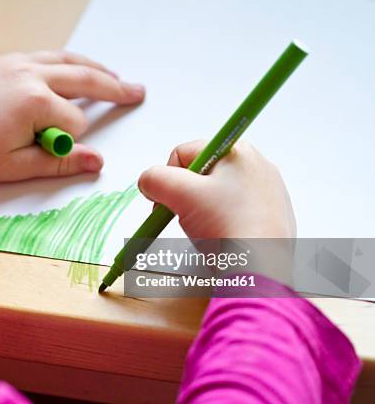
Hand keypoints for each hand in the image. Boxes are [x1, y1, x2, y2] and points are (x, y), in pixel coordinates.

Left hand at [0, 51, 144, 183]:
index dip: (72, 141)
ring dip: (94, 68)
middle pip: (84, 78)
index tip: (57, 152)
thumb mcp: (13, 167)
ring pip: (67, 60)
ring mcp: (15, 63)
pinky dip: (67, 61)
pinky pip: (46, 55)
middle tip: (136, 91)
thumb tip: (97, 161)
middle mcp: (28, 75)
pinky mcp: (4, 60)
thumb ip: (59, 162)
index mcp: (34, 102)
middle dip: (113, 88)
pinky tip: (72, 67)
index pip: (74, 122)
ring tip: (115, 76)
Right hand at [138, 140, 295, 238]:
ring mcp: (268, 193)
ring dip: (200, 212)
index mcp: (238, 151)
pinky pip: (234, 213)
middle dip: (184, 196)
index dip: (167, 178)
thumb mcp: (179, 194)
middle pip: (200, 175)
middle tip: (182, 217)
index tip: (165, 202)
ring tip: (205, 231)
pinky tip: (222, 240)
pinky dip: (221, 225)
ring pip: (215, 195)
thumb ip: (154, 179)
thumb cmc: (226, 225)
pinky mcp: (272, 218)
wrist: (261, 269)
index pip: (184, 153)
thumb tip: (148, 182)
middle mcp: (257, 166)